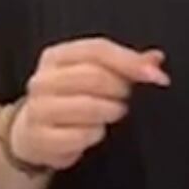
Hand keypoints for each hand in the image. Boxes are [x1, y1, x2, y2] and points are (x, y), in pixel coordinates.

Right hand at [11, 37, 169, 170]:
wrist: (32, 133)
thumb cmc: (69, 100)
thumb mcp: (93, 76)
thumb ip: (125, 65)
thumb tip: (156, 59)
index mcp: (57, 56)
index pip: (97, 49)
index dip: (130, 61)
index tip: (156, 76)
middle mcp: (43, 80)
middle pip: (94, 77)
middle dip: (120, 90)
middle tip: (126, 100)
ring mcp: (38, 109)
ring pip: (88, 107)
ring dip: (109, 113)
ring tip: (110, 114)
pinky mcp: (40, 138)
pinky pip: (80, 136)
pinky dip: (94, 135)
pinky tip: (93, 132)